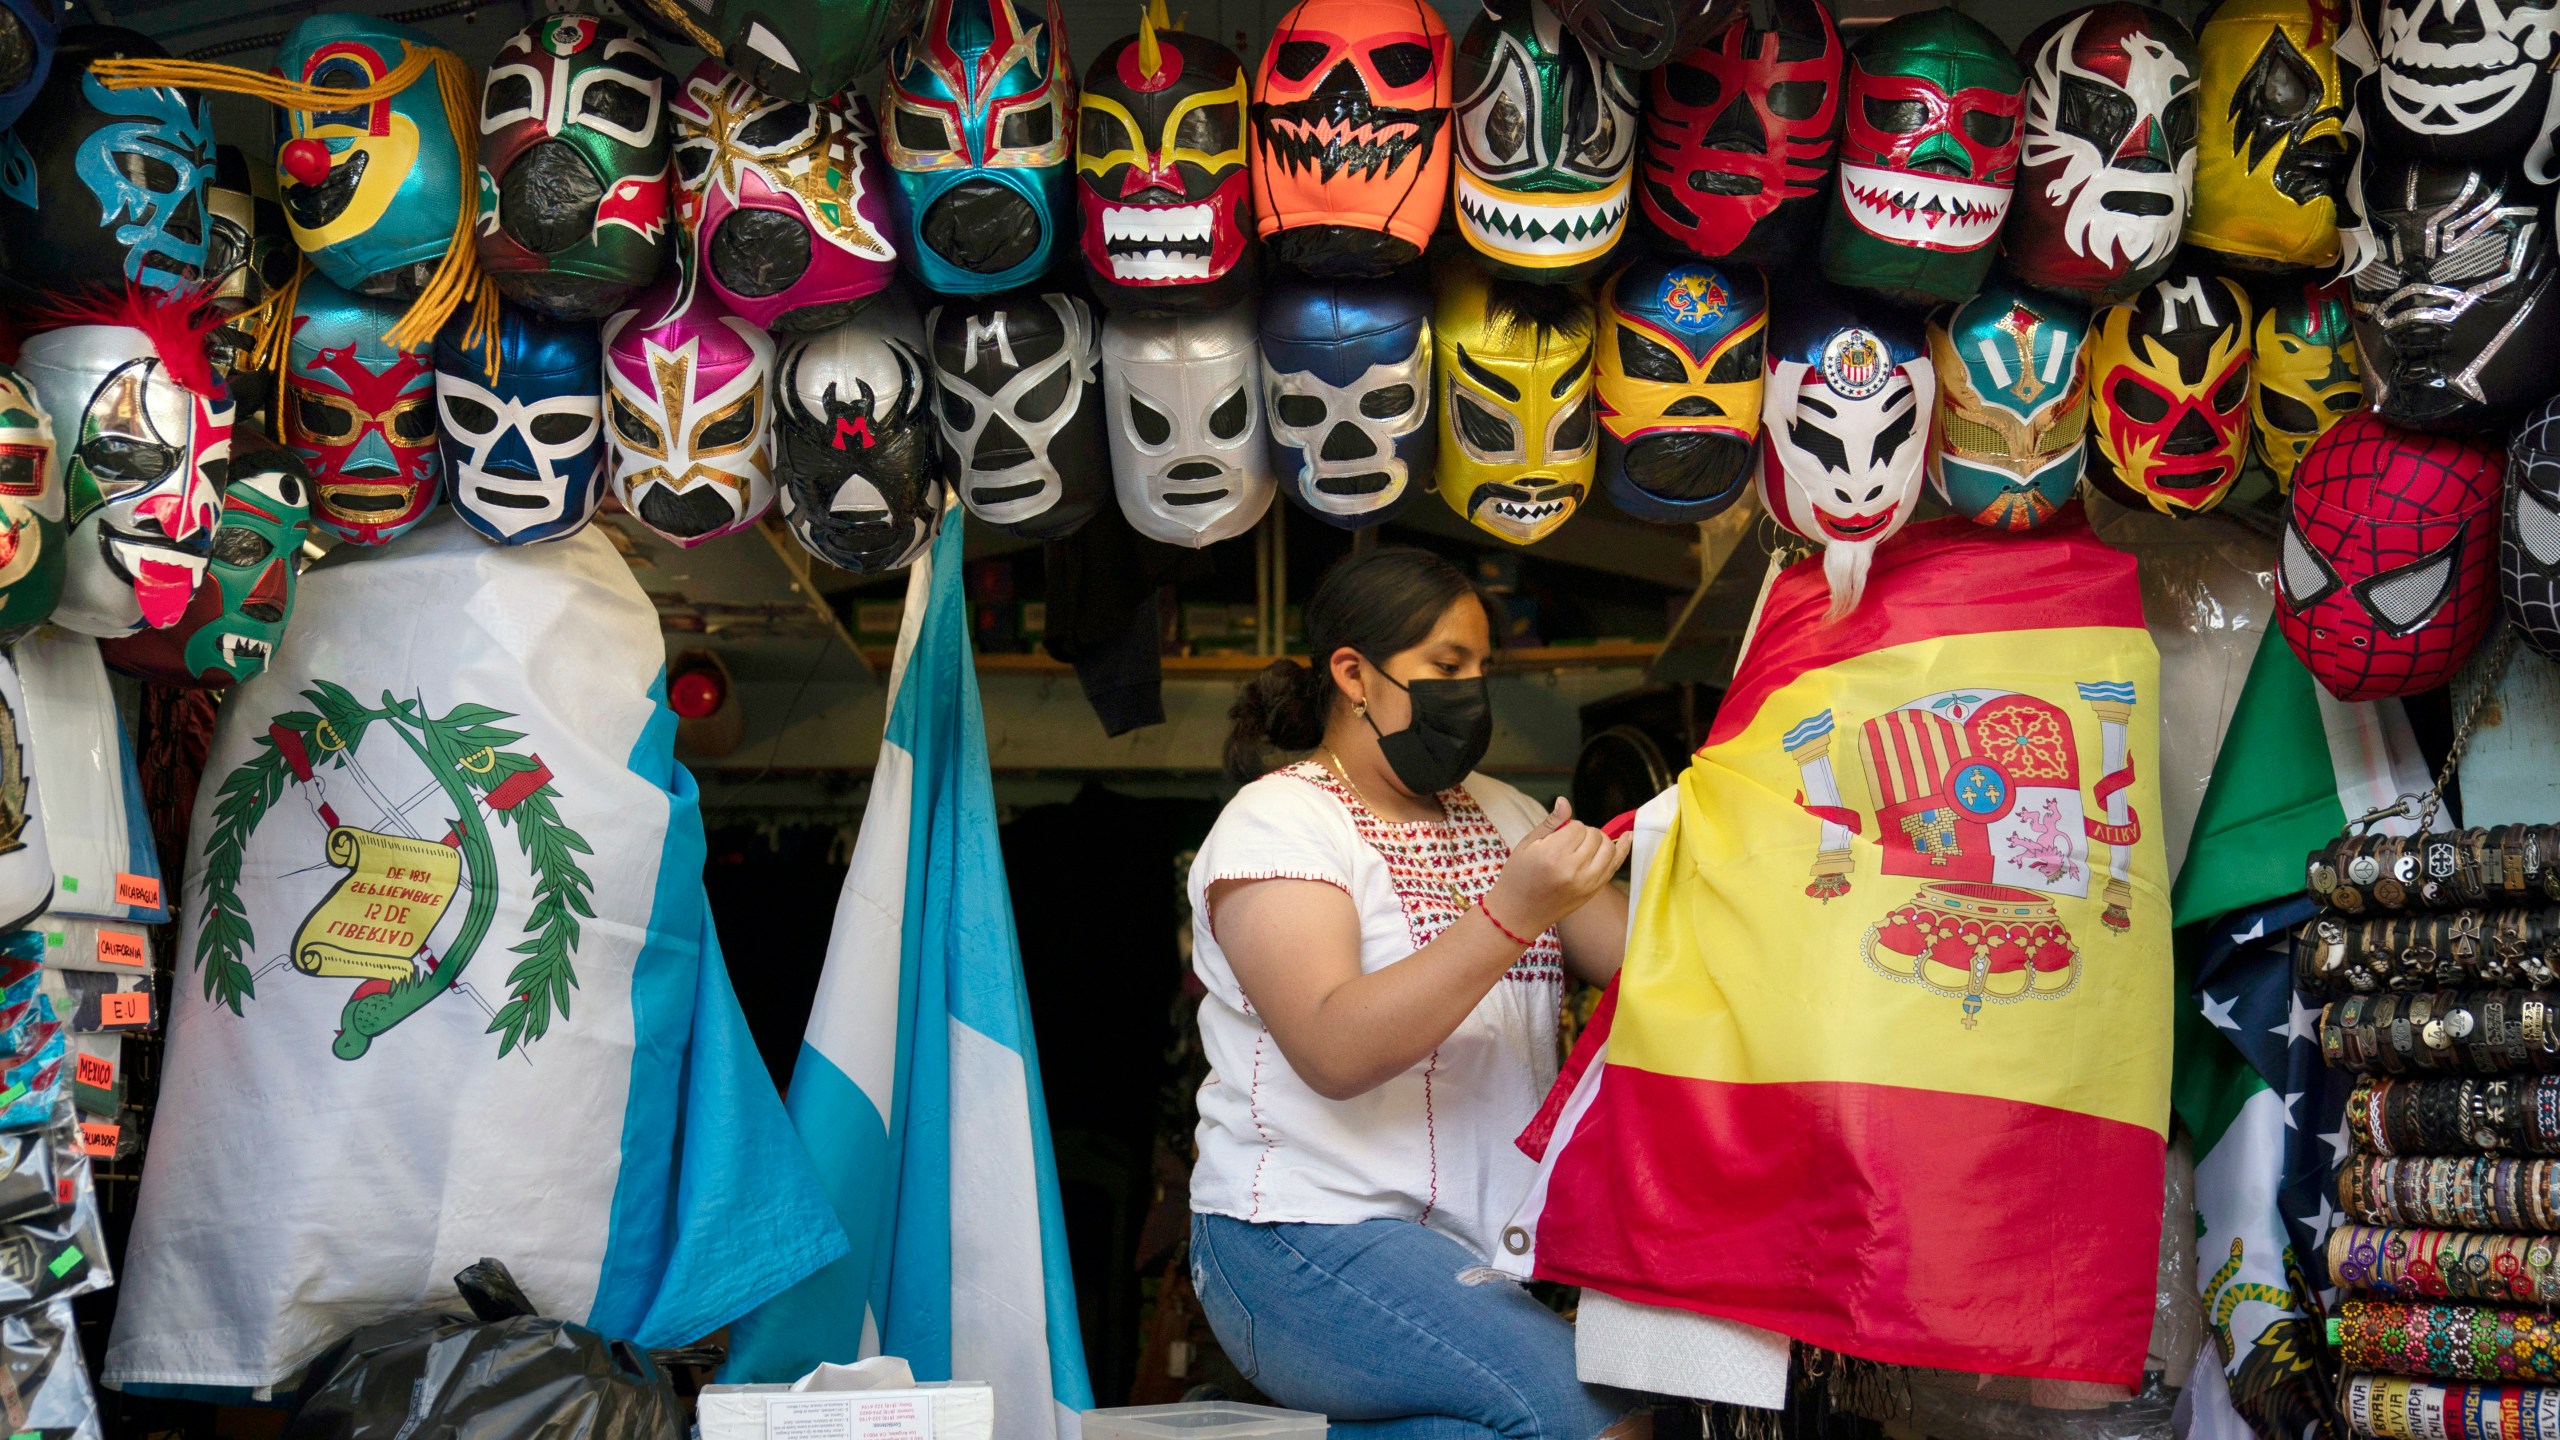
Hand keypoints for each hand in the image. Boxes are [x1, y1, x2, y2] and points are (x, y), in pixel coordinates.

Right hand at [1484, 797, 1630, 938]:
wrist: (1518, 913)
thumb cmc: (1518, 877)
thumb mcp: (1527, 845)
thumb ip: (1550, 823)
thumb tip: (1564, 800)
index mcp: (1553, 855)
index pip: (1577, 826)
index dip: (1569, 826)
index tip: (1558, 835)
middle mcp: (1573, 869)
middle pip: (1594, 835)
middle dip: (1584, 833)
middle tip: (1568, 842)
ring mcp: (1587, 882)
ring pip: (1609, 847)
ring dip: (1600, 840)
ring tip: (1585, 845)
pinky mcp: (1593, 891)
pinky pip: (1615, 866)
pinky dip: (1623, 849)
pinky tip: (1628, 836)